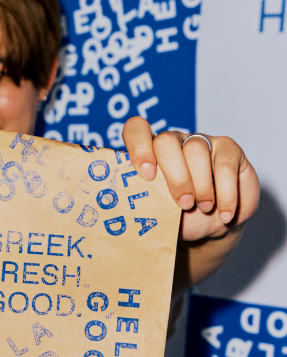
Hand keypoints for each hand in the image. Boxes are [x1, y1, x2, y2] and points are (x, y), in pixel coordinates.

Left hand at [122, 117, 259, 242]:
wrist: (215, 226)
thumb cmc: (182, 218)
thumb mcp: (160, 214)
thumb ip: (146, 203)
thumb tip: (128, 208)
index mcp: (151, 154)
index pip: (136, 130)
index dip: (138, 147)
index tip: (146, 175)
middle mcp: (175, 142)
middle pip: (166, 141)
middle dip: (174, 176)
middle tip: (183, 203)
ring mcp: (203, 142)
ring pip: (196, 149)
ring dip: (200, 186)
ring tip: (204, 208)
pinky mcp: (229, 150)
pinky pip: (225, 165)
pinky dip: (225, 194)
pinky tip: (224, 214)